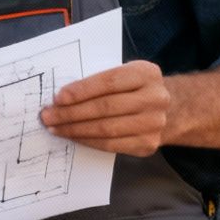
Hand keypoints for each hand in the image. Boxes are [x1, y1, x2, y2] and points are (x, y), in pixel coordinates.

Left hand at [39, 60, 168, 155]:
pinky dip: (88, 141)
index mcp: (146, 73)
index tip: (58, 98)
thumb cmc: (136, 89)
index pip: (108, 82)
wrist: (171, 111)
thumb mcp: (127, 73)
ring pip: (106, 129)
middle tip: (48, 116)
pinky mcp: (148, 144)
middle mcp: (154, 98)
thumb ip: (102, 80)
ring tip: (55, 128)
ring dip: (75, 130)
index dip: (81, 90)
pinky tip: (73, 137)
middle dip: (71, 113)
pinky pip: (111, 145)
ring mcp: (154, 124)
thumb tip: (64, 95)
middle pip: (105, 107)